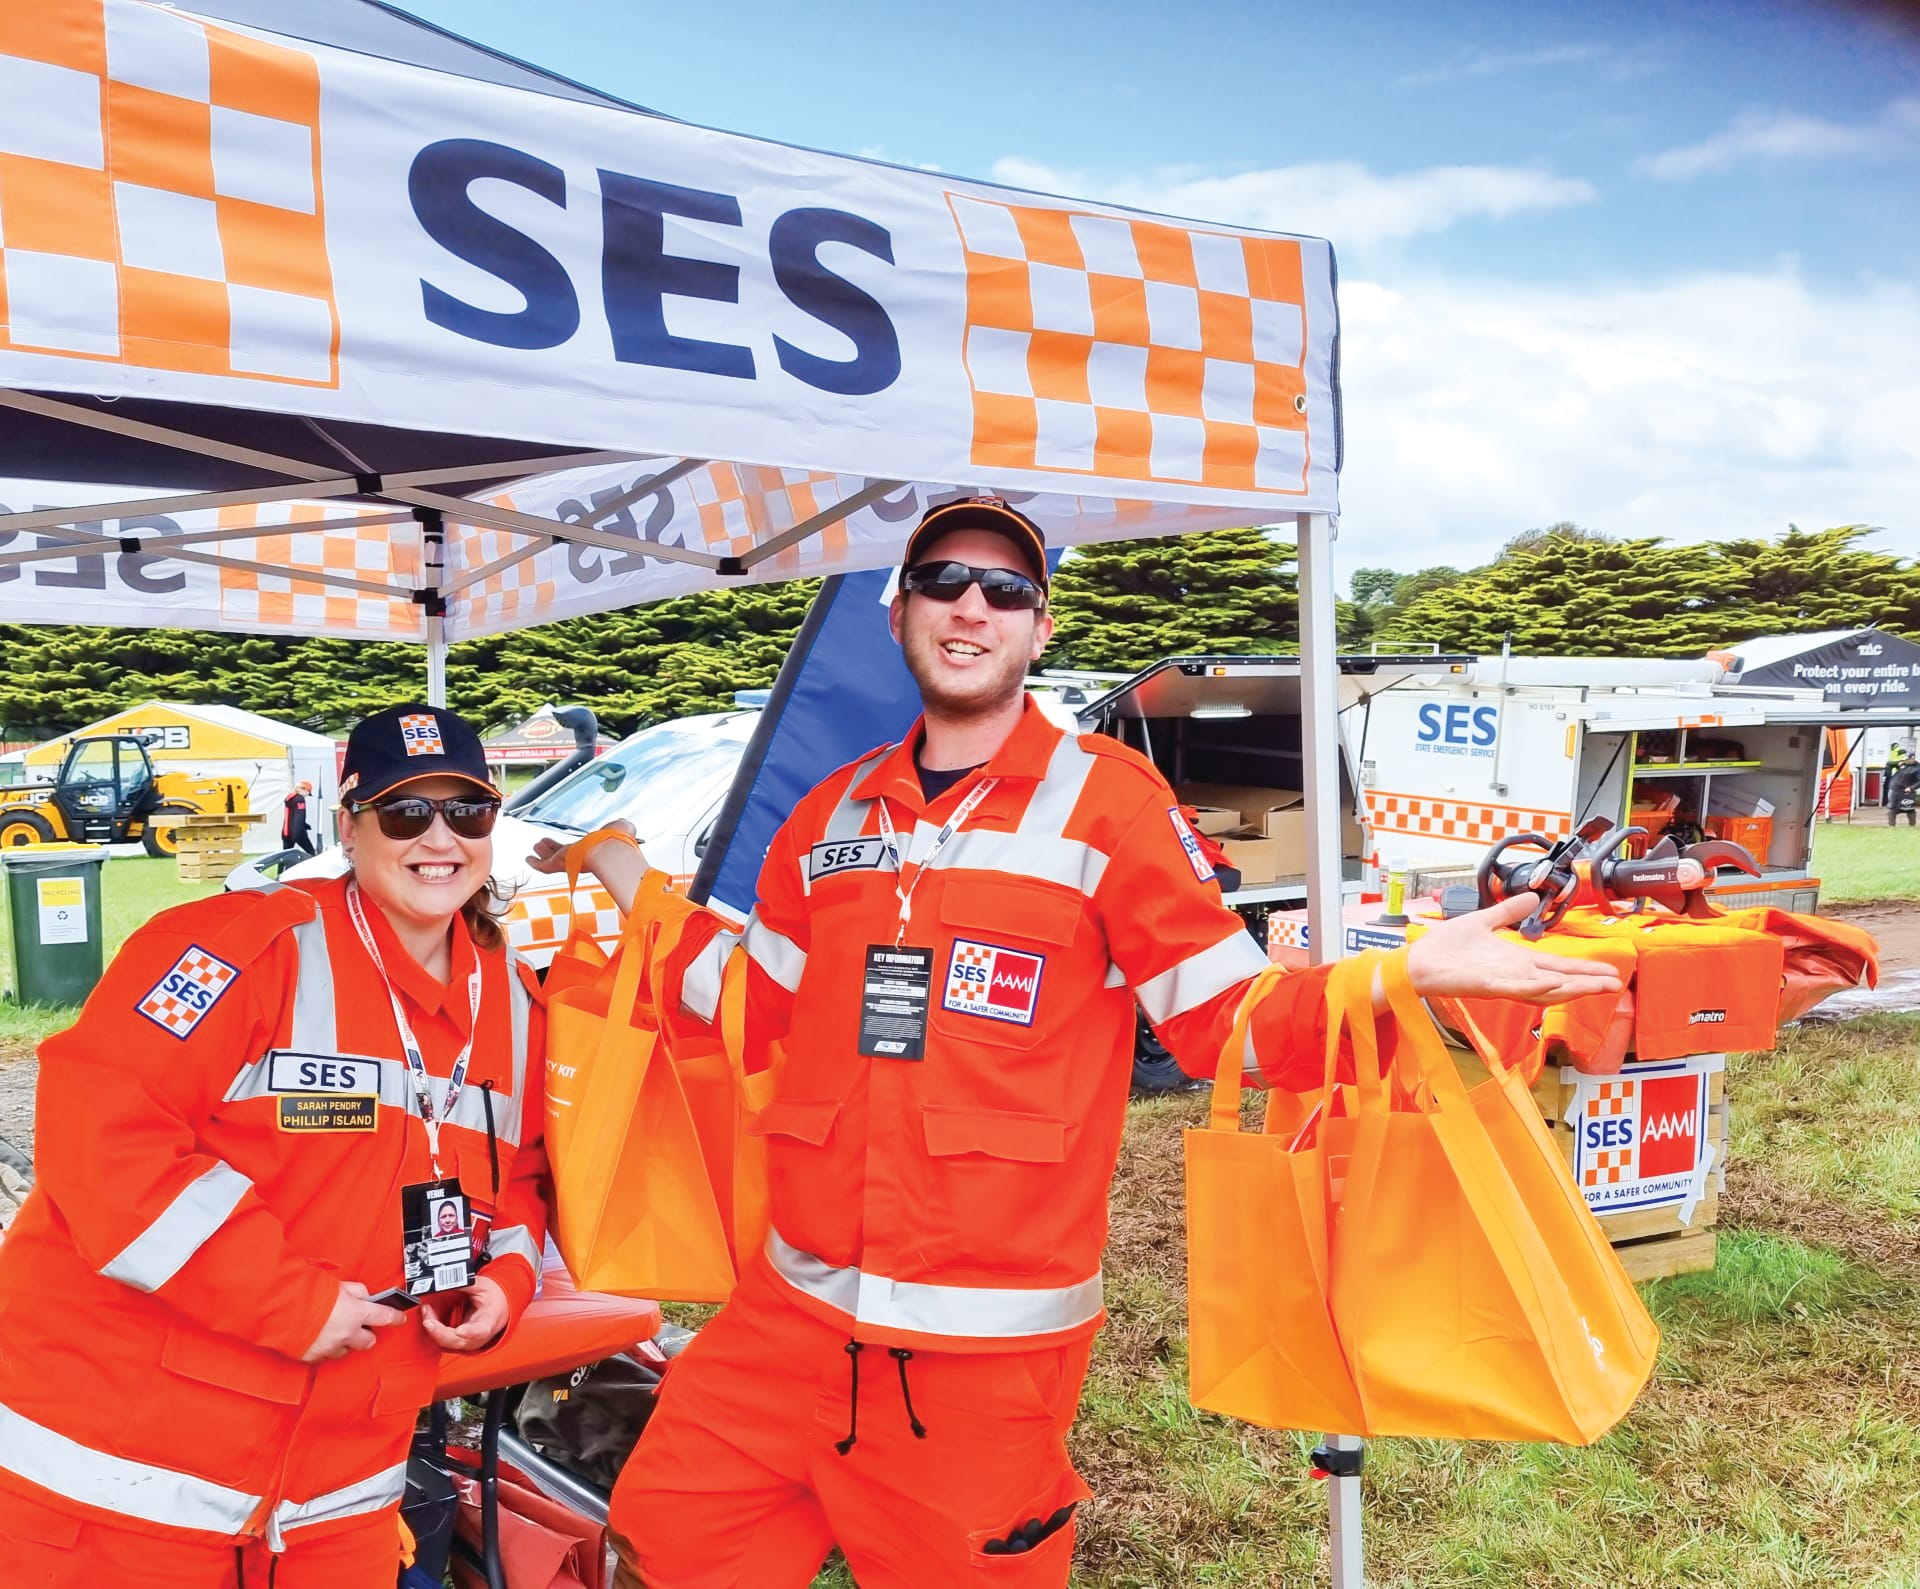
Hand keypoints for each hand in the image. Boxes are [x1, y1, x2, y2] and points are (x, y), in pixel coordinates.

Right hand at [302, 1281, 406, 1361]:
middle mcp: (346, 1334)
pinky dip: (326, 1348)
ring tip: (333, 1329)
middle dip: (366, 1334)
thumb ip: (356, 1291)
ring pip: (347, 1351)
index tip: (400, 1318)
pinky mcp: (314, 1357)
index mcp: (356, 1313)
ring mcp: (330, 1348)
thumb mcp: (338, 1285)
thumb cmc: (307, 1294)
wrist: (281, 1309)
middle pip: (369, 1342)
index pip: (385, 1317)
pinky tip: (319, 1337)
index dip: (395, 1318)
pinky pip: (326, 1356)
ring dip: (345, 1342)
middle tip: (359, 1325)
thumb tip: (364, 1296)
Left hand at [420, 1275, 509, 1353]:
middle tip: (427, 1319)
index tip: (461, 1331)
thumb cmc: (493, 1300)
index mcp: (489, 1320)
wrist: (499, 1310)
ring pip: (446, 1342)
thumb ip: (463, 1284)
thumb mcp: (482, 1285)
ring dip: (433, 1329)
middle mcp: (478, 1336)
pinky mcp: (458, 1342)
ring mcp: (467, 1342)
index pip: (481, 1330)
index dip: (470, 1332)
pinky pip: (441, 1340)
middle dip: (439, 1331)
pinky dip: (433, 1329)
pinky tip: (428, 1316)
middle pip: (457, 1340)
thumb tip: (443, 1280)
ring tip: (426, 1310)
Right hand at [528, 820, 646, 875]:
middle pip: (562, 854)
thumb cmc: (619, 840)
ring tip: (536, 845)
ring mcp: (568, 861)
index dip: (569, 846)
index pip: (577, 850)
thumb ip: (622, 827)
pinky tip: (528, 859)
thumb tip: (628, 825)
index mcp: (591, 850)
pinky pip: (544, 867)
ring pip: (552, 859)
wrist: (612, 849)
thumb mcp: (622, 828)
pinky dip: (536, 863)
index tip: (564, 843)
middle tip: (543, 842)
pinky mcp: (559, 864)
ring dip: (543, 852)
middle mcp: (579, 857)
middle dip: (552, 848)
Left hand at [1402, 893, 1624, 1005]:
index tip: (1609, 971)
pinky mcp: (1486, 987)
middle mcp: (1514, 975)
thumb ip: (1508, 912)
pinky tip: (1553, 986)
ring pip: (1546, 989)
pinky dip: (1535, 989)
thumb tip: (1530, 897)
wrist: (1416, 962)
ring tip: (1599, 987)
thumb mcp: (1483, 922)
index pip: (1558, 967)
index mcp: (1516, 962)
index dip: (1583, 970)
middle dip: (1588, 982)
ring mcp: (1502, 983)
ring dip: (1572, 988)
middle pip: (1560, 981)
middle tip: (1616, 983)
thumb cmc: (1445, 948)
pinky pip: (1515, 989)